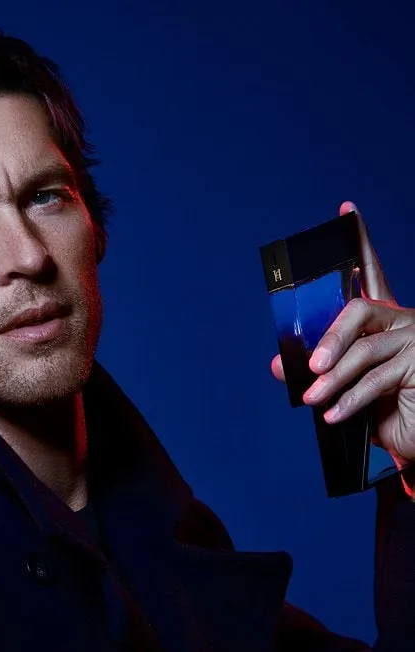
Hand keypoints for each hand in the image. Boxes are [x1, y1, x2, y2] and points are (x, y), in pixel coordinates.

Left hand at [271, 202, 414, 493]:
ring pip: (364, 349)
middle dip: (330, 339)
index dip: (359, 241)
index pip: (371, 272)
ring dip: (334, 377)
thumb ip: (315, 370)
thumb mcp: (344, 385)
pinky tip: (333, 413)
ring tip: (314, 398)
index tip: (346, 210)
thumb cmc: (384, 407)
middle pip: (358, 310)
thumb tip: (278, 365)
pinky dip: (349, 399)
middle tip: (311, 367)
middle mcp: (399, 321)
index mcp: (382, 319)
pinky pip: (375, 380)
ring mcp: (412, 341)